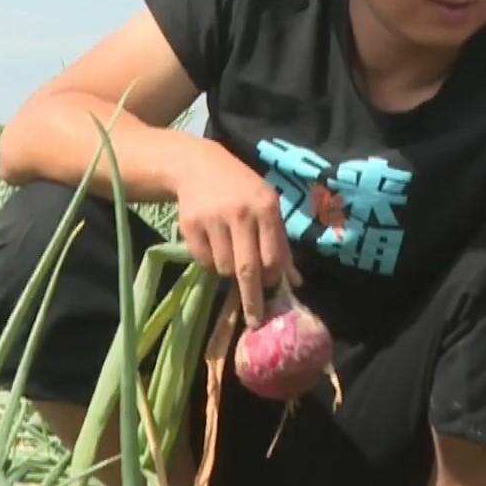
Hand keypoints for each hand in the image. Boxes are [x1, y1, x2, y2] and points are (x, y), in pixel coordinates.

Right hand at [169, 139, 300, 325]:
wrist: (198, 166)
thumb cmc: (242, 190)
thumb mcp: (267, 208)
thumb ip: (280, 244)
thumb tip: (295, 282)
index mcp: (266, 208)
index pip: (273, 257)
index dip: (272, 280)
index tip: (271, 293)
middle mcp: (240, 213)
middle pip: (247, 269)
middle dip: (252, 299)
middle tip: (255, 319)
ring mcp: (213, 219)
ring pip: (223, 268)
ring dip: (228, 272)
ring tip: (229, 251)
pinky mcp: (190, 226)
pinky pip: (203, 261)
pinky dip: (210, 262)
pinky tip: (212, 242)